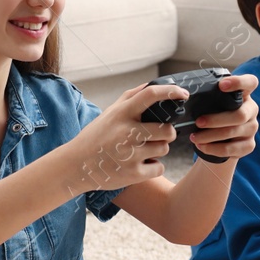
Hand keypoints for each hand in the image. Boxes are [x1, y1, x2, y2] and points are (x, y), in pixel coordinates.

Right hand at [67, 82, 184, 191]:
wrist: (75, 166)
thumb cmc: (95, 137)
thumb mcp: (110, 113)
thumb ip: (130, 97)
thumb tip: (153, 85)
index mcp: (122, 114)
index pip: (150, 95)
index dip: (171, 91)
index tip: (184, 94)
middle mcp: (127, 132)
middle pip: (167, 130)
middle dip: (167, 133)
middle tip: (157, 135)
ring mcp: (131, 154)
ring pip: (164, 149)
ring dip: (158, 150)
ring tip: (142, 151)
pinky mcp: (133, 173)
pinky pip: (159, 168)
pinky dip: (154, 167)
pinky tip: (140, 165)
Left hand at [188, 73, 259, 162]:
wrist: (221, 141)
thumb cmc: (214, 116)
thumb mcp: (213, 104)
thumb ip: (208, 97)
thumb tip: (184, 94)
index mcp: (244, 94)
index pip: (250, 82)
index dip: (238, 82)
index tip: (221, 85)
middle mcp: (251, 110)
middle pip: (240, 115)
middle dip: (216, 119)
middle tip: (198, 122)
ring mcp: (252, 128)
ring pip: (233, 132)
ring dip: (210, 136)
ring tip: (194, 137)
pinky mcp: (249, 145)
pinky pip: (231, 149)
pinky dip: (213, 148)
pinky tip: (202, 146)